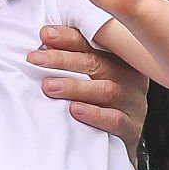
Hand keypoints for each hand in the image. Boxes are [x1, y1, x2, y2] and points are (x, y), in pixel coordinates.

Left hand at [26, 25, 147, 156]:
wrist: (126, 135)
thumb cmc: (104, 98)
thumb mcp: (96, 72)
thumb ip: (76, 55)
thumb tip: (45, 37)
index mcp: (120, 57)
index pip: (94, 42)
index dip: (68, 37)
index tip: (45, 34)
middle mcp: (129, 76)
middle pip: (96, 63)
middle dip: (62, 59)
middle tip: (36, 59)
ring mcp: (132, 102)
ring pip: (105, 90)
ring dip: (74, 87)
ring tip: (49, 86)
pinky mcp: (132, 127)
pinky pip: (114, 119)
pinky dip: (94, 114)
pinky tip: (74, 110)